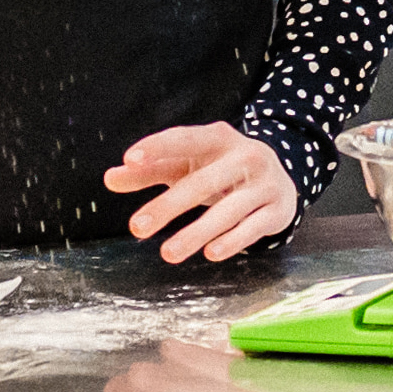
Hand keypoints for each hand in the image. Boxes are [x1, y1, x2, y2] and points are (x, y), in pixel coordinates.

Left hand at [107, 123, 297, 264]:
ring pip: (229, 210)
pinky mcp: (278, 210)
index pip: (185, 139)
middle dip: (169, 206)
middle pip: (203, 182)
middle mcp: (246, 157)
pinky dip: (232, 241)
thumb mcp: (187, 164)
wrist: (281, 178)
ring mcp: (265, 184)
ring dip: (197, 232)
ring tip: (167, 253)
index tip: (130, 160)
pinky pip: (253, 228)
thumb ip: (149, 170)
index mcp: (219, 138)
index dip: (158, 147)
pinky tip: (211, 253)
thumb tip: (111, 178)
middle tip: (136, 228)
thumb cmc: (221, 170)